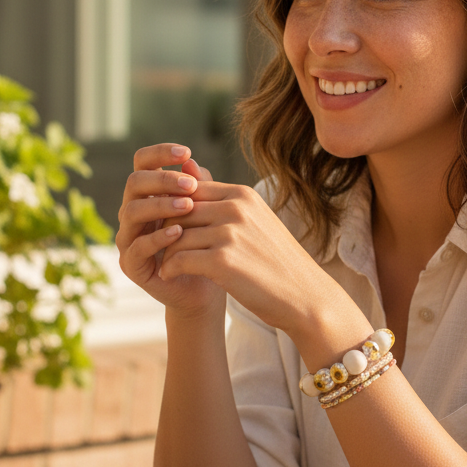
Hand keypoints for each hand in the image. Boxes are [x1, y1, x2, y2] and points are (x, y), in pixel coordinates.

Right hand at [116, 144, 223, 319]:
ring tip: (187, 206)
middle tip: (191, 185)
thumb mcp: (205, 210)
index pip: (142, 162)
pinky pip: (136, 246)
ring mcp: (128, 237)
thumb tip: (191, 161)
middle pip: (134, 183)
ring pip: (131, 212)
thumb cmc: (205, 242)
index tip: (185, 151)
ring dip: (160, 206)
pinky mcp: (130, 263)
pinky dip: (157, 238)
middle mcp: (133, 211)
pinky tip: (179, 232)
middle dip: (162, 180)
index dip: (159, 152)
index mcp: (149, 194)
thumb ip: (199, 186)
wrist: (205, 286)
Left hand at [159, 175, 346, 336]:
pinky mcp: (223, 261)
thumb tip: (188, 170)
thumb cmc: (276, 261)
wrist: (305, 296)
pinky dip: (170, 268)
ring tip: (168, 263)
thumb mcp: (254, 222)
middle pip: (178, 211)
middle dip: (166, 231)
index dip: (174, 210)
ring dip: (166, 252)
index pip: (190, 190)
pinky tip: (170, 276)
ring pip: (175, 235)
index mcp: (242, 195)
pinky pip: (179, 258)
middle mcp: (236, 208)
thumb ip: (222, 203)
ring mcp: (230, 233)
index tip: (172, 230)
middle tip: (160, 248)